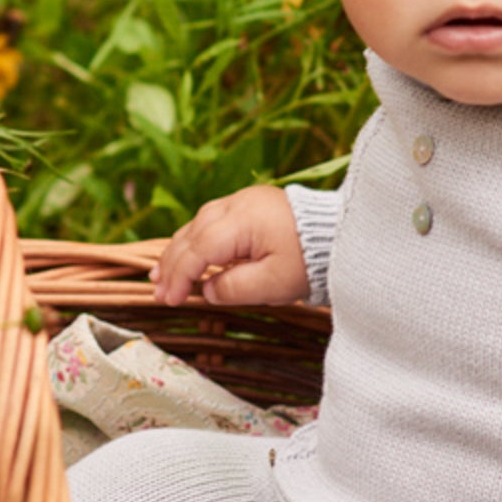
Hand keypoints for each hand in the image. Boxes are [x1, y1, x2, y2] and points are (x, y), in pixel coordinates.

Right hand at [149, 186, 310, 307]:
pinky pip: (212, 221)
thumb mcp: (273, 284)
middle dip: (172, 264)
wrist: (342, 235)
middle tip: (159, 291)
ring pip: (198, 225)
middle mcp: (238, 204)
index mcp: (243, 221)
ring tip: (162, 275)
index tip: (170, 300)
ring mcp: (244, 201)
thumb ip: (234, 289)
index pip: (199, 249)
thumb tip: (207, 290)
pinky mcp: (251, 205)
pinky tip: (188, 255)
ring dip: (179, 250)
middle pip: (193, 234)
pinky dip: (196, 240)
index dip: (181, 276)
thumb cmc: (311, 261)